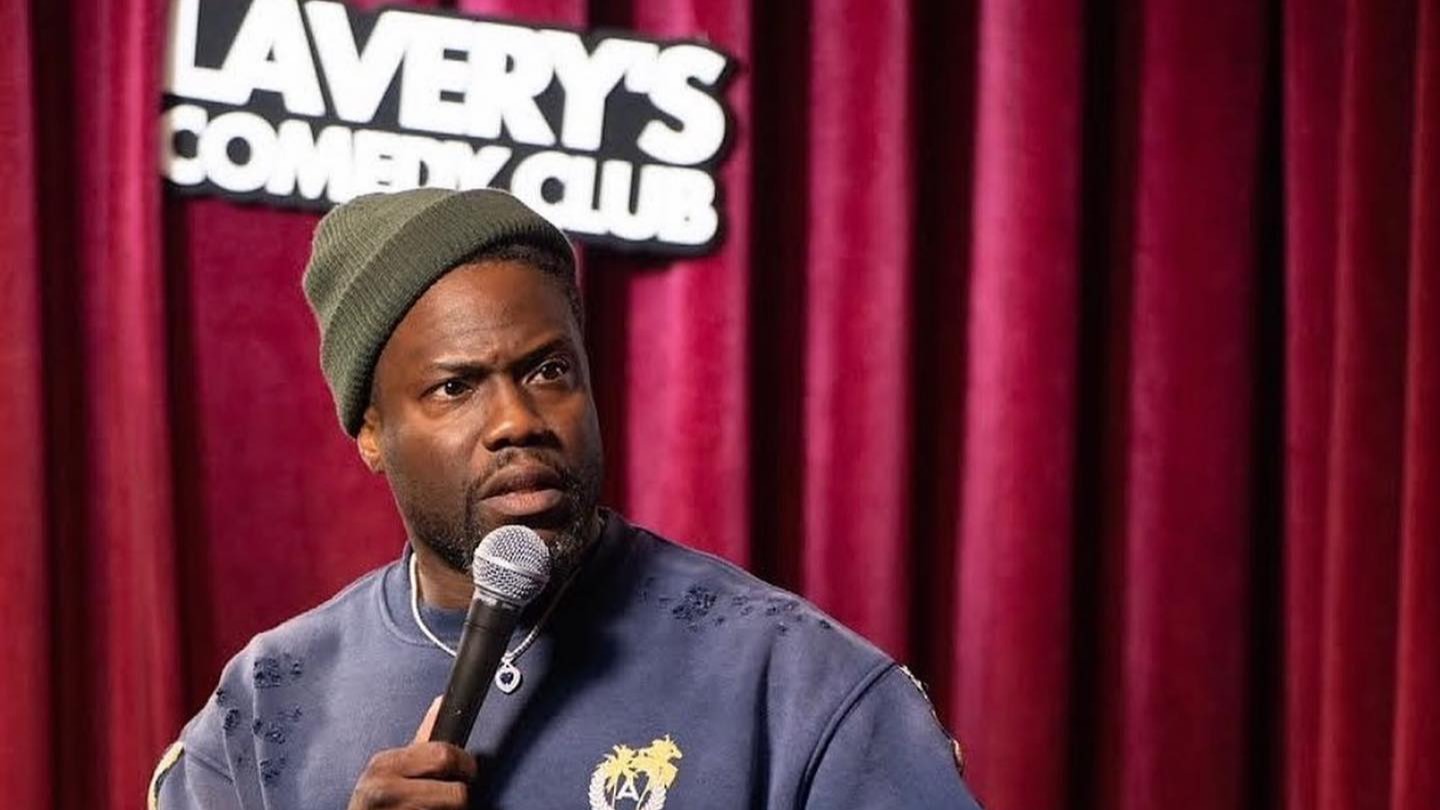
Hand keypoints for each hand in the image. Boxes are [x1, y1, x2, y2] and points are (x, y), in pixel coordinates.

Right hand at [347, 697, 478, 808]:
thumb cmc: (375, 801)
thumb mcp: (390, 767)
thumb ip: (421, 739)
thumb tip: (442, 703)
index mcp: (385, 764)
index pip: (443, 756)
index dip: (464, 764)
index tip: (467, 771)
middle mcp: (384, 789)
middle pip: (455, 792)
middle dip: (459, 794)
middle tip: (452, 798)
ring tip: (430, 809)